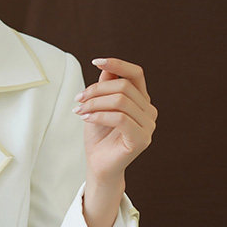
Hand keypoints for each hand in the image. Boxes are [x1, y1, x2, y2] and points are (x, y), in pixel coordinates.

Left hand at [73, 57, 157, 185]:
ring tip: (79, 111)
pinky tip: (85, 119)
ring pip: (121, 101)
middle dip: (96, 90)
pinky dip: (99, 115)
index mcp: (141, 100)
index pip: (136, 74)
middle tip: (78, 100)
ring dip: (94, 103)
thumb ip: (106, 87)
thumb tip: (106, 67)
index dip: (117, 64)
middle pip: (123, 86)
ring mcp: (148, 126)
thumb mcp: (98, 106)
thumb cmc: (98, 136)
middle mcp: (149, 111)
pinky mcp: (141, 139)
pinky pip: (120, 118)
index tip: (96, 62)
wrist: (98, 164)